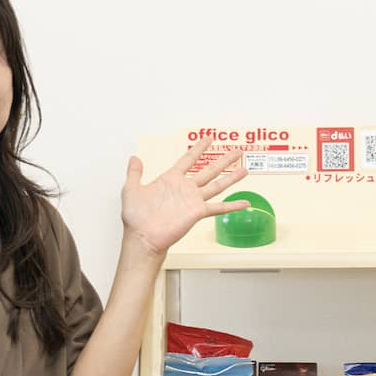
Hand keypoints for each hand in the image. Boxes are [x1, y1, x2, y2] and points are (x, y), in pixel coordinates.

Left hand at [121, 137, 249, 256]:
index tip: (209, 139)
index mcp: (171, 179)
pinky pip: (218, 208)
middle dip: (224, 160)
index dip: (199, 148)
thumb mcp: (131, 189)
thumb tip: (134, 158)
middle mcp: (185, 188)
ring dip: (232, 177)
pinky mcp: (197, 212)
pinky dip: (232, 206)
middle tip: (236, 151)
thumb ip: (134, 173)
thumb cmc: (136, 218)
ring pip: (217, 185)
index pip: (189, 159)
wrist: (142, 237)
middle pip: (209, 169)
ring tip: (244, 169)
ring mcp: (193, 200)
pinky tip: (244, 203)